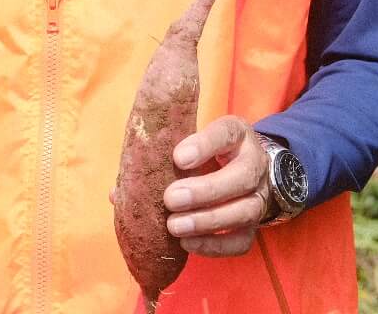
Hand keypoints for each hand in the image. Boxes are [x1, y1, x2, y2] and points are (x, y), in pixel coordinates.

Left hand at [159, 115, 270, 256]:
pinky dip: (216, 245)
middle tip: (170, 199)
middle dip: (205, 191)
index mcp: (236, 134)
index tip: (178, 157)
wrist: (242, 167)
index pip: (226, 133)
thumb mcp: (190, 142)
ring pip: (244, 211)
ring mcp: (259, 196)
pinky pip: (242, 240)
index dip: (204, 145)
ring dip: (207, 221)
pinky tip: (188, 244)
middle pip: (241, 178)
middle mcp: (254, 163)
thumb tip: (118, 193)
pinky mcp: (255, 225)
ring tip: (174, 226)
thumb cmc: (206, 152)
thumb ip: (160, 157)